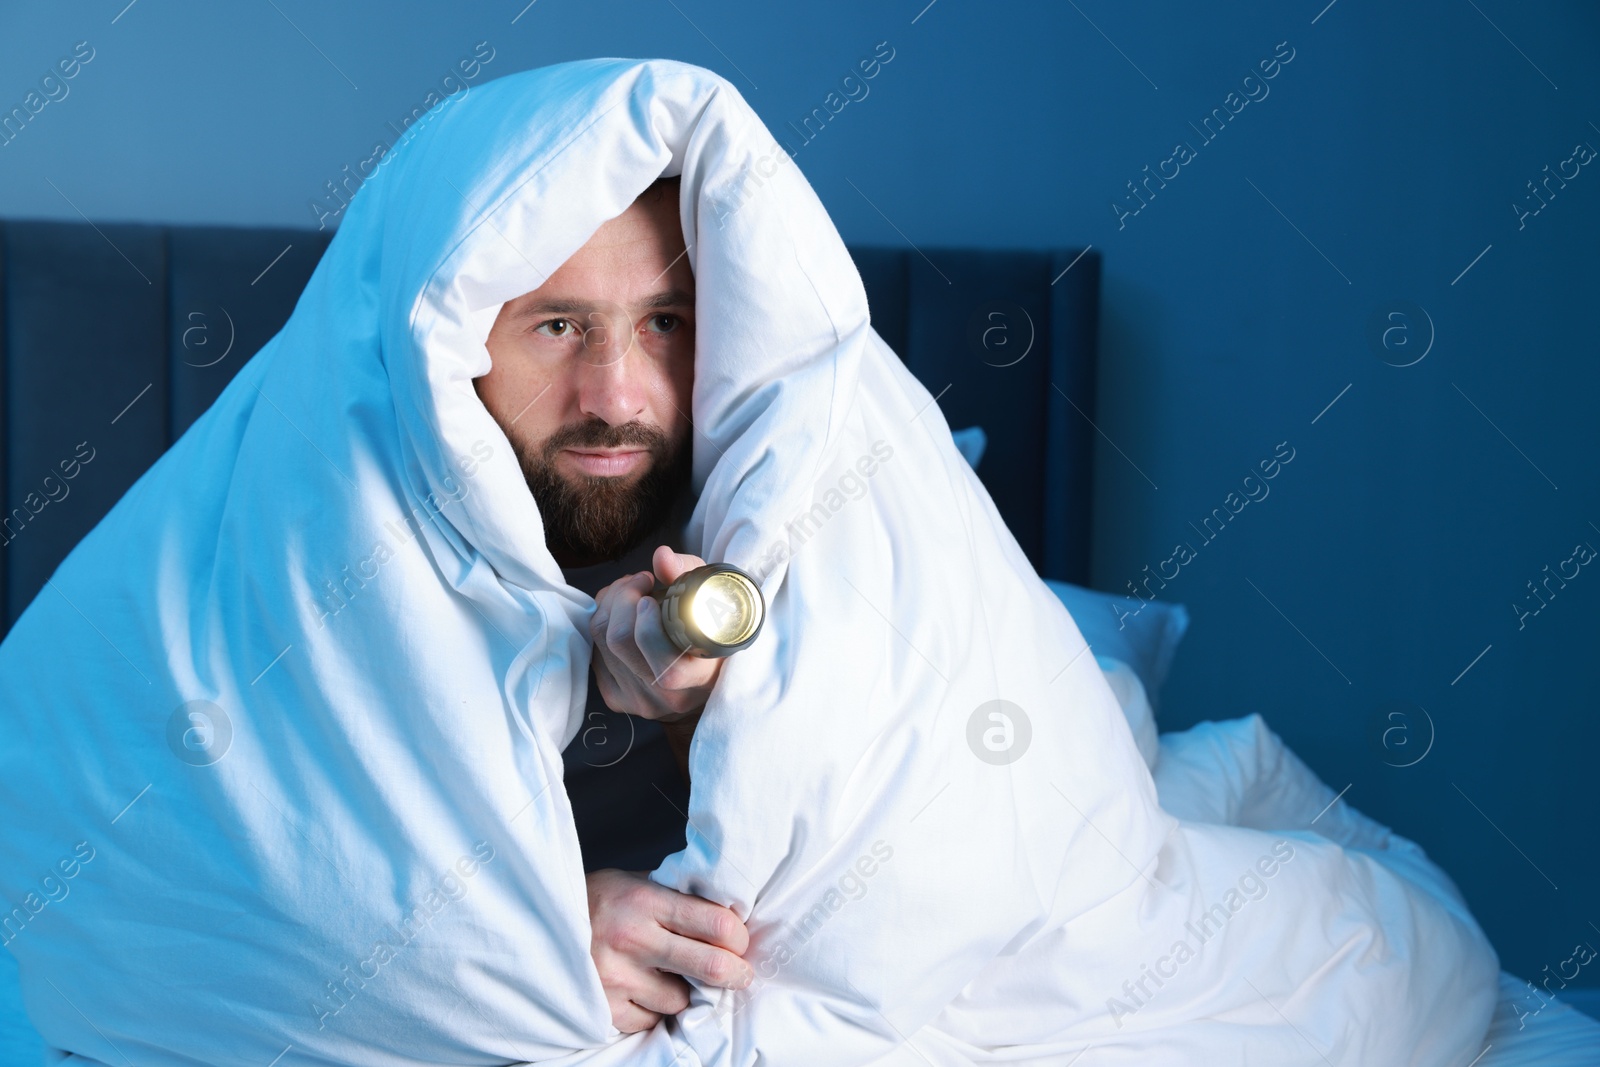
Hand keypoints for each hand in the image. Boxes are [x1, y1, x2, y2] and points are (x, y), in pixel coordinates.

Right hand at [586, 868, 751, 1032]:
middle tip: (740, 975)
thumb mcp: (633, 882)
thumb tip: (728, 912)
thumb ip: (676, 897)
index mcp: (646, 900)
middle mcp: (633, 939)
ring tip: (668, 974)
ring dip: (685, 992)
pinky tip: (642, 989)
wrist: (537, 923)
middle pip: (711, 966)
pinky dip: (654, 1009)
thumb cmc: (595, 900)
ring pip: (682, 1000)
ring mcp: (617, 977)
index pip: (717, 924)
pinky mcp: (605, 1007)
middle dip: (736, 974)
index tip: (738, 941)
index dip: (738, 937)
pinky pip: (651, 1019)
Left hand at [590, 546, 723, 722]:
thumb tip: (661, 556)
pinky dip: (602, 622)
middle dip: (622, 597)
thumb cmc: (711, 632)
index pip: (666, 665)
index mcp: (699, 679)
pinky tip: (621, 613)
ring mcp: (637, 700)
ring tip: (632, 590)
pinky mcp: (616, 698)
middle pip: (620, 641)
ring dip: (610, 604)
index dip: (648, 624)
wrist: (703, 682)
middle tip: (641, 580)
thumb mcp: (712, 600)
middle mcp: (667, 697)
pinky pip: (593, 652)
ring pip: (601, 641)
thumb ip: (688, 575)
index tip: (652, 593)